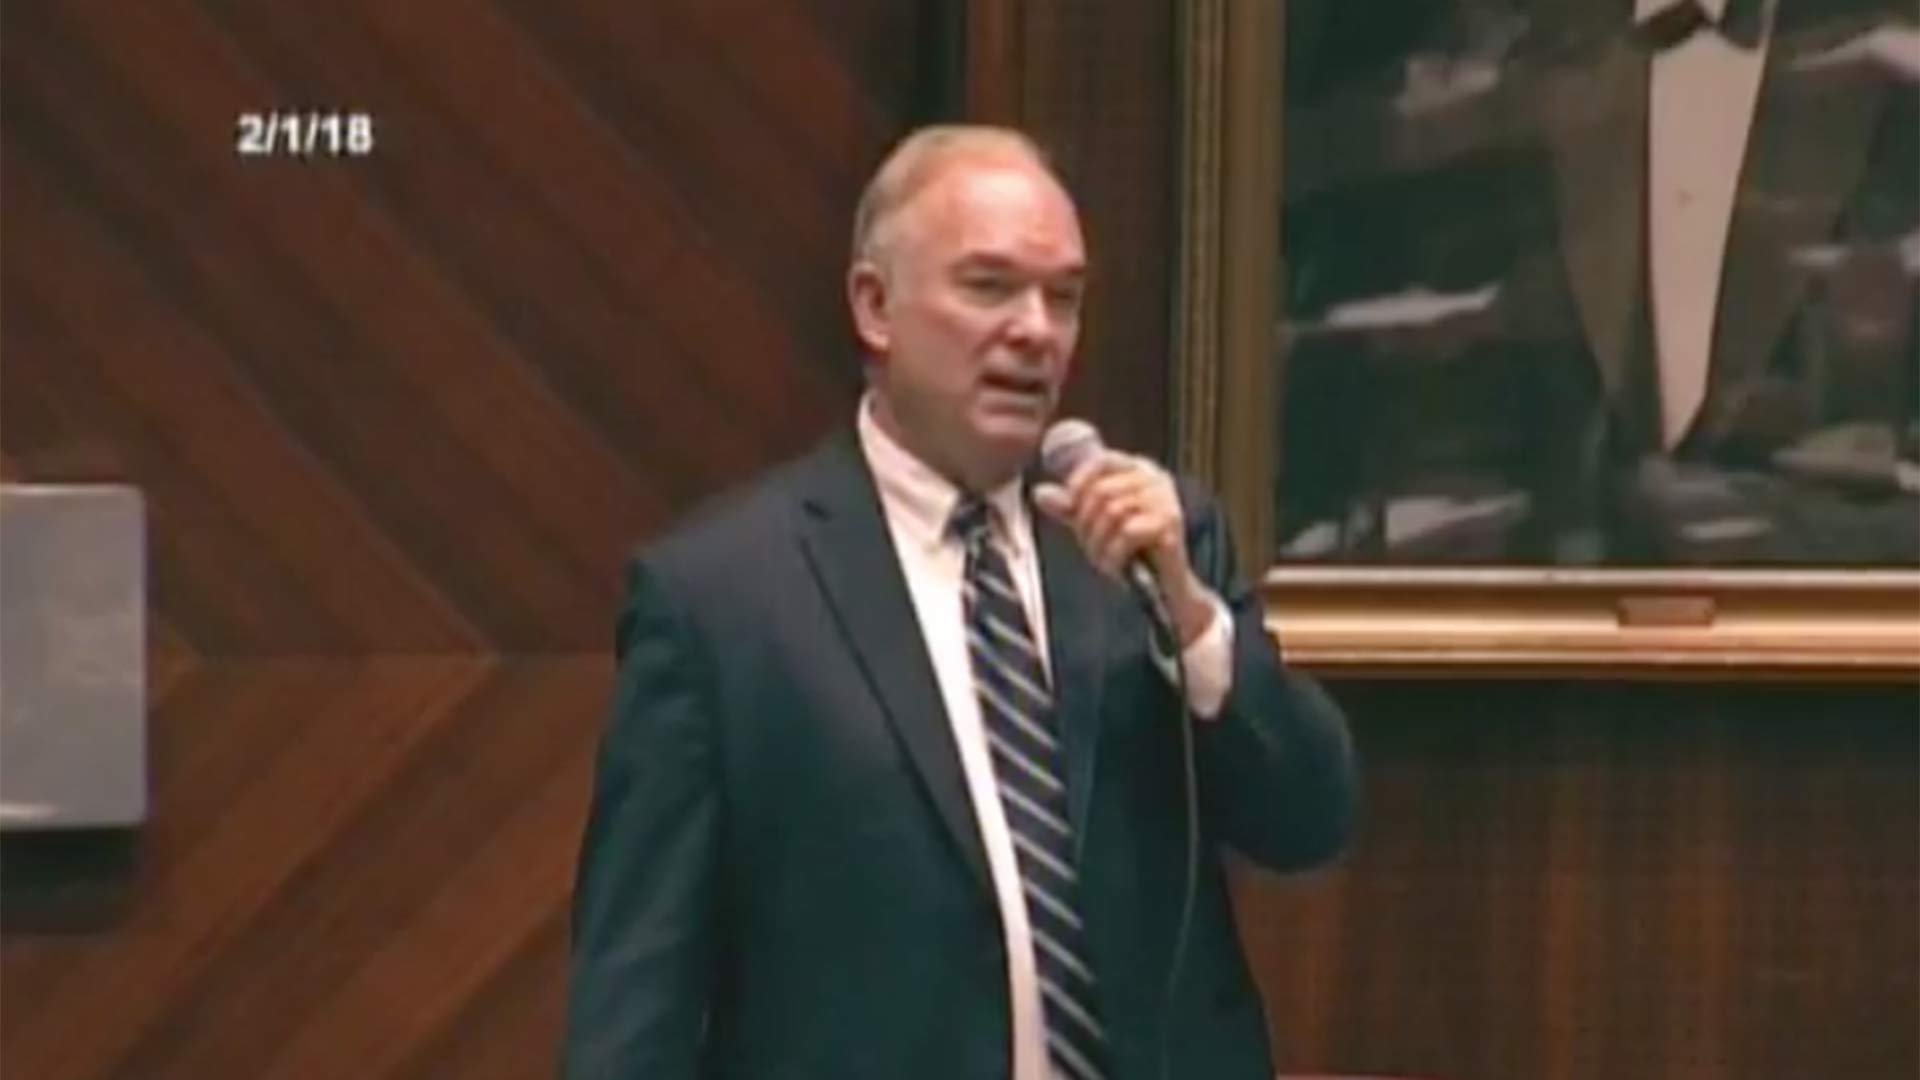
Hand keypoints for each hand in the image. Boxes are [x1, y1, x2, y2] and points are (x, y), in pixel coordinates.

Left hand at [1032, 451, 1217, 644]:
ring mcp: (1166, 500)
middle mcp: (1155, 479)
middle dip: (1085, 524)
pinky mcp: (1170, 524)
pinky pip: (1127, 532)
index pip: (1102, 460)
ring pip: (1112, 512)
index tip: (1068, 506)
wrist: (1166, 586)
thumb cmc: (1132, 551)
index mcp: (1138, 469)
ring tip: (1101, 559)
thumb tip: (1039, 493)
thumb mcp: (1096, 524)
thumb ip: (1071, 508)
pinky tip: (1115, 567)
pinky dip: (1113, 554)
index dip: (1079, 481)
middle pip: (1103, 491)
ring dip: (1098, 543)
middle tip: (1088, 546)